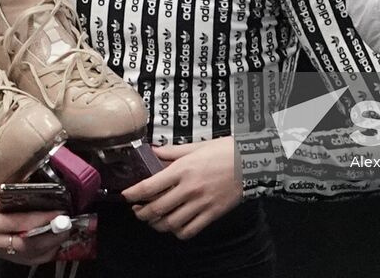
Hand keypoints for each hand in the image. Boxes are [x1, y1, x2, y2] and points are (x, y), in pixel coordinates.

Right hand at [0, 183, 65, 265]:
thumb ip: (17, 196)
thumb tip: (43, 199)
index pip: (21, 223)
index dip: (42, 220)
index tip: (59, 214)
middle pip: (26, 245)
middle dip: (50, 237)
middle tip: (66, 227)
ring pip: (26, 256)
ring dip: (48, 248)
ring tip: (62, 236)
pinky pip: (22, 260)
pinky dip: (39, 255)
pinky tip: (51, 247)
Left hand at [122, 137, 242, 239]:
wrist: (252, 161)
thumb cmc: (225, 151)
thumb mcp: (196, 146)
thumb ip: (172, 151)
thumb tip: (152, 151)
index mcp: (182, 169)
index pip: (149, 186)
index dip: (133, 194)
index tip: (127, 195)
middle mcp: (189, 188)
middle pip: (156, 208)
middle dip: (141, 212)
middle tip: (137, 210)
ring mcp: (201, 203)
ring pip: (170, 223)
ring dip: (156, 224)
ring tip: (152, 220)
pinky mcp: (212, 213)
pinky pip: (189, 230)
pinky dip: (177, 232)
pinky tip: (174, 226)